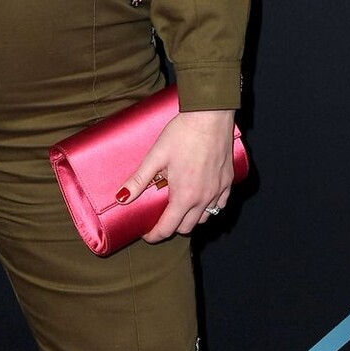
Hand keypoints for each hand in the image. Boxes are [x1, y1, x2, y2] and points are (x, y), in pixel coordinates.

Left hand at [115, 108, 235, 240]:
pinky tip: (200, 199)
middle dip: (171, 227)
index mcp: (184, 196)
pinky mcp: (228, 181)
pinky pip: (219, 205)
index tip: (147, 234)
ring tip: (179, 208)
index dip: (155, 235)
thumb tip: (121, 198)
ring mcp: (218, 190)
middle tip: (159, 219)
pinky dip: (209, 208)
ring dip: (191, 219)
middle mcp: (204, 198)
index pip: (168, 228)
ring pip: (205, 218)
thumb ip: (138, 180)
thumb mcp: (155, 156)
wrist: (210, 116)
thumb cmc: (183, 133)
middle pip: (186, 227)